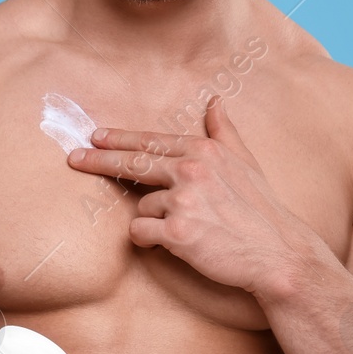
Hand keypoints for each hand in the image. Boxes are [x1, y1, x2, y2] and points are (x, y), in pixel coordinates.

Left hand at [65, 94, 318, 296]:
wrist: (278, 252)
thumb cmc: (262, 210)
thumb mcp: (245, 162)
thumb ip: (224, 131)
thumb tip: (216, 101)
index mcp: (204, 150)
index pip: (151, 142)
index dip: (119, 139)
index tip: (96, 137)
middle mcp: (191, 169)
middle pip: (132, 163)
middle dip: (98, 159)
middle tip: (74, 158)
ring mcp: (184, 200)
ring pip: (141, 207)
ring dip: (153, 220)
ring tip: (186, 230)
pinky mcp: (178, 232)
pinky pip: (141, 232)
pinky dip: (148, 239)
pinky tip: (169, 244)